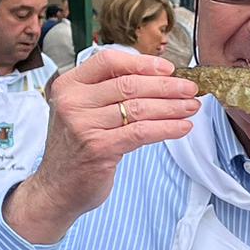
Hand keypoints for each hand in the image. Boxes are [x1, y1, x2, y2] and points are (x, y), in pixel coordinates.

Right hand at [6, 51, 199, 244]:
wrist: (57, 188)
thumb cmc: (76, 147)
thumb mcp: (82, 111)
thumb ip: (108, 92)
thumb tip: (158, 78)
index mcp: (69, 85)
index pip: (108, 61)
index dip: (142, 63)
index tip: (168, 68)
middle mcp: (73, 102)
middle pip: (129, 84)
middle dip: (167, 86)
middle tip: (191, 89)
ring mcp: (84, 125)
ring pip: (139, 108)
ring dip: (172, 107)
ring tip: (192, 107)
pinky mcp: (99, 148)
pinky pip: (142, 132)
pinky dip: (167, 128)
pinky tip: (183, 127)